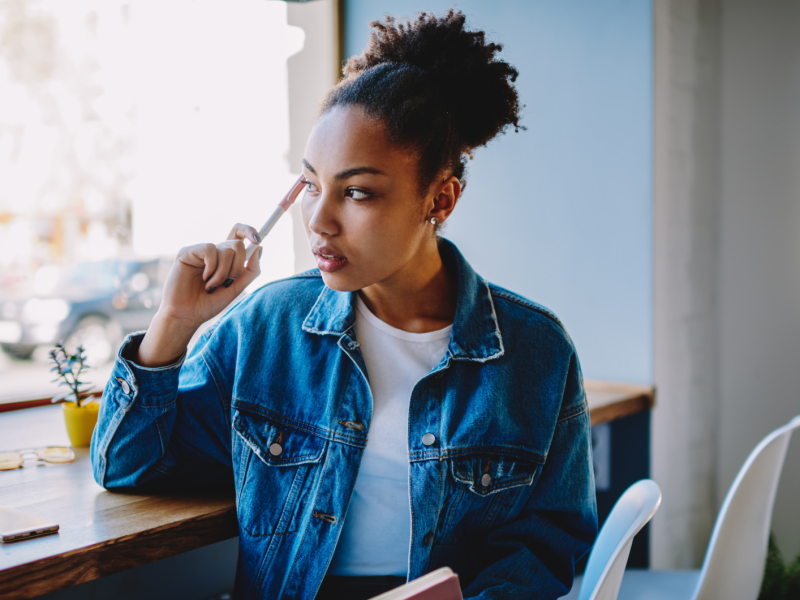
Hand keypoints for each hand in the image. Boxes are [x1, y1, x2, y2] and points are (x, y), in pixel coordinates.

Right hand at [136, 224, 261, 366]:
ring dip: (223, 273)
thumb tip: (259, 247)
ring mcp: (200, 251)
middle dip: (238, 267)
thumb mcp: (236, 288)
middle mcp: (214, 252)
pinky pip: (210, 249)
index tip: (257, 239)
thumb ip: (250, 270)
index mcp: (225, 259)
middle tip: (227, 282)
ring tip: (212, 285)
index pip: (238, 235)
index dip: (249, 231)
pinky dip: (211, 267)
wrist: (188, 315)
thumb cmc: (209, 303)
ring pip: (227, 250)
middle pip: (237, 244)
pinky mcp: (187, 252)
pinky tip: (203, 279)